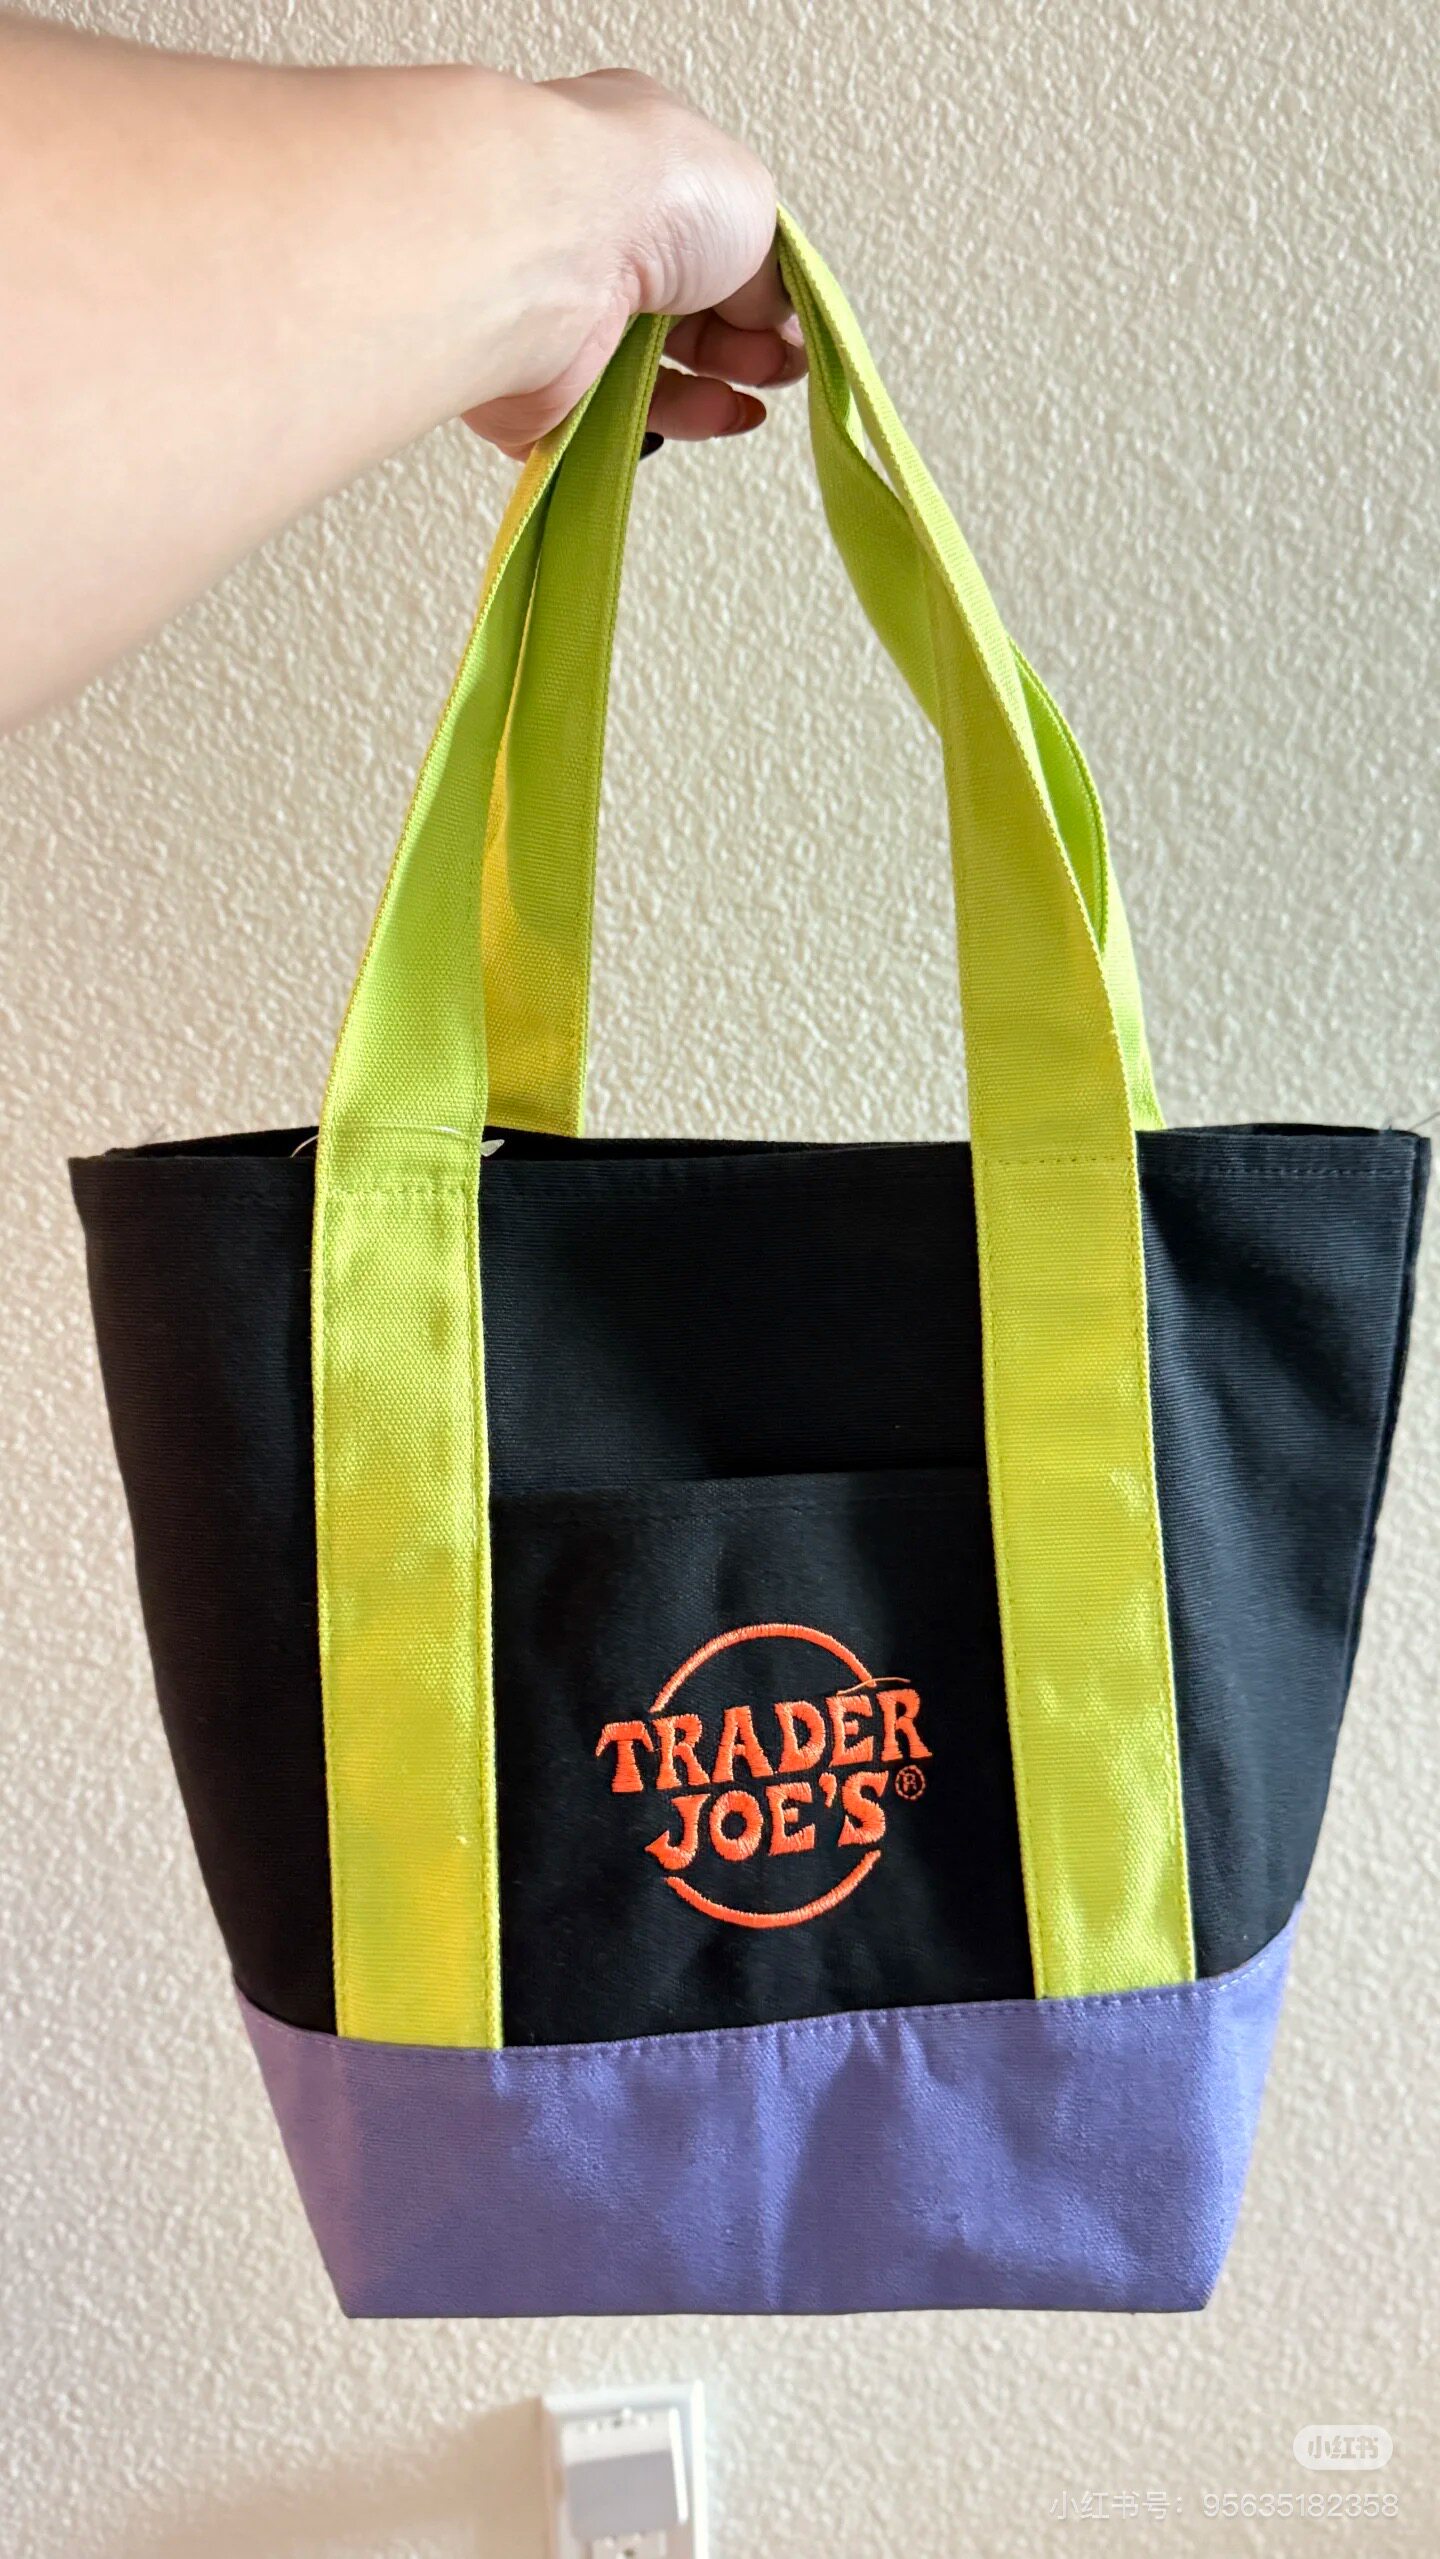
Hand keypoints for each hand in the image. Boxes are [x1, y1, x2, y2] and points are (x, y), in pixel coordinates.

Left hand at [461, 70, 805, 460]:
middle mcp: (594, 234)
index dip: (758, 287)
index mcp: (636, 167)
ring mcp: (565, 310)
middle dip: (744, 345)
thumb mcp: (753, 205)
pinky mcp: (540, 384)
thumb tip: (772, 319)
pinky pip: (610, 417)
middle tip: (776, 367)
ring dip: (712, 391)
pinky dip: (667, 422)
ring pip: (649, 370)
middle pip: (684, 310)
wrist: (551, 247)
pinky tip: (712, 415)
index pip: (707, 237)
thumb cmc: (646, 194)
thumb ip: (770, 270)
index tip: (791, 323)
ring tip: (748, 406)